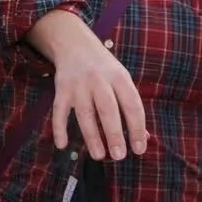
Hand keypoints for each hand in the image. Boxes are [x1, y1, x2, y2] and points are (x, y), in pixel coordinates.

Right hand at [51, 39, 146, 160]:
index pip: (132, 105)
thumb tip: (142, 138)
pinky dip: (59, 128)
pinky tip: (62, 145)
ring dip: (91, 136)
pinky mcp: (61, 89)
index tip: (139, 149)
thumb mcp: (121, 79)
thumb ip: (130, 106)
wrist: (75, 44)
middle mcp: (99, 80)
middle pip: (108, 109)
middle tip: (119, 156)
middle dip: (114, 134)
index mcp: (119, 78)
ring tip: (98, 155)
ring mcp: (78, 84)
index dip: (137, 128)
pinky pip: (59, 111)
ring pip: (85, 113)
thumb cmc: (104, 68)